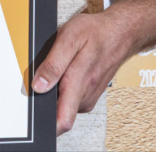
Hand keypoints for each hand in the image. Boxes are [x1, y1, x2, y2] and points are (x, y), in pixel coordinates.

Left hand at [31, 12, 130, 135]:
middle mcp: (85, 94)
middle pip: (59, 112)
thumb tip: (39, 86)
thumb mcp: (69, 38)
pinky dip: (64, 88)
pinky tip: (65, 73)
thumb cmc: (96, 32)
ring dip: (55, 92)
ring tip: (55, 71)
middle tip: (42, 78)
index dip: (47, 123)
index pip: (63, 120)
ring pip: (64, 105)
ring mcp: (89, 96)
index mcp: (78, 82)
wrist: (120, 33)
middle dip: (46, 99)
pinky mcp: (90, 94)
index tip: (35, 114)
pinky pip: (71, 98)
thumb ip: (53, 64)